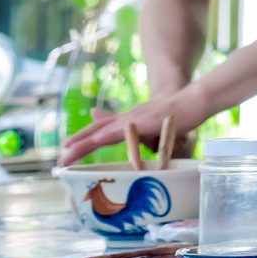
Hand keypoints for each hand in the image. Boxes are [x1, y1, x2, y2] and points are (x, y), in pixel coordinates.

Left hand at [62, 84, 210, 165]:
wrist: (195, 100)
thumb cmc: (180, 113)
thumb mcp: (156, 122)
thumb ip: (142, 129)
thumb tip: (140, 138)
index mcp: (131, 119)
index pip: (102, 127)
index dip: (85, 136)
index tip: (68, 147)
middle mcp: (128, 117)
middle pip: (97, 129)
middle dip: (78, 142)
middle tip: (61, 156)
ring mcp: (134, 118)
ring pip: (103, 131)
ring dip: (84, 142)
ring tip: (68, 153)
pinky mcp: (143, 121)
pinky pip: (120, 130)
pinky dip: (105, 135)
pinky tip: (94, 140)